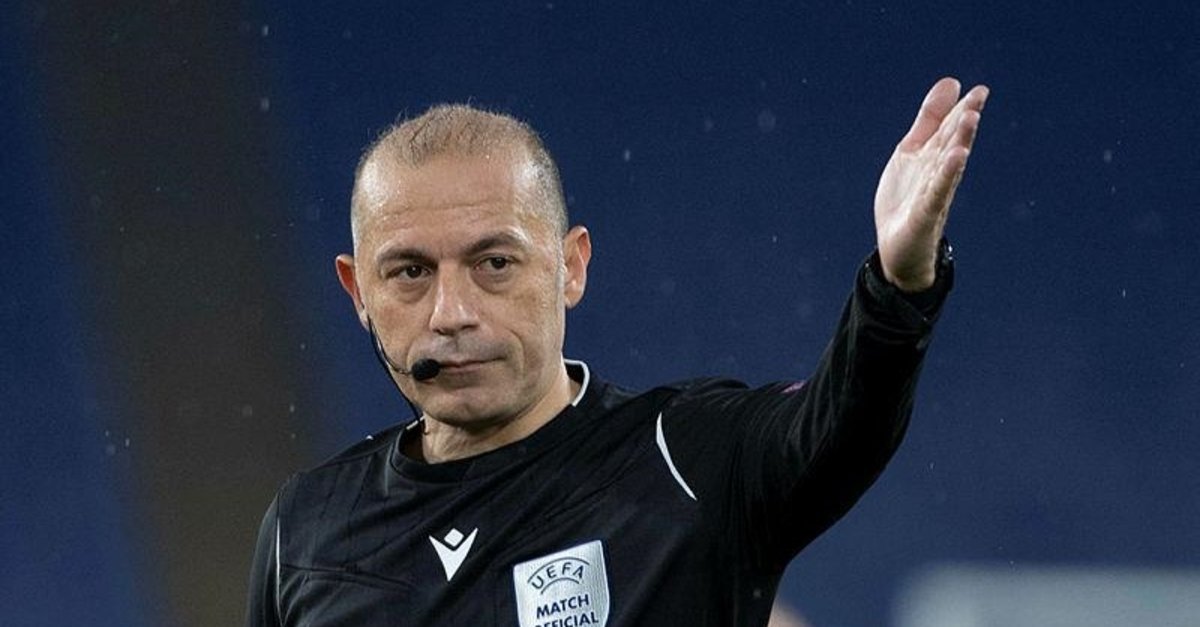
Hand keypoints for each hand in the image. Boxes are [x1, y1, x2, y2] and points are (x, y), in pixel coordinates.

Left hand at [874, 78, 988, 291]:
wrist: (897, 247)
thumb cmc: (906, 198)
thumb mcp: (912, 151)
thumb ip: (929, 119)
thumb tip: (951, 82)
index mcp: (934, 157)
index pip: (950, 130)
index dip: (963, 109)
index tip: (979, 90)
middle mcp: (939, 173)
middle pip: (953, 143)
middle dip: (964, 121)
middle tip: (978, 97)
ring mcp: (933, 193)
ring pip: (949, 164)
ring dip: (960, 142)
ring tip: (970, 118)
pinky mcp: (924, 213)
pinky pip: (937, 191)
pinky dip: (946, 174)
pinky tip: (956, 158)